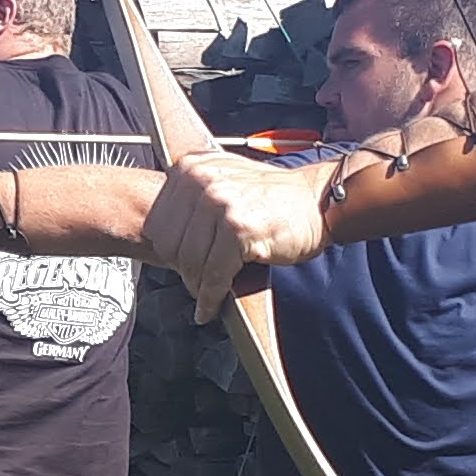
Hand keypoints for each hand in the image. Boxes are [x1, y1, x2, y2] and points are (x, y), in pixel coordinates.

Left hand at [144, 151, 334, 314]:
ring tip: (208, 294)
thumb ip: (192, 197)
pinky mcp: (237, 230)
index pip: (158, 224)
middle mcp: (202, 181)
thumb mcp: (224, 180)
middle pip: (169, 246)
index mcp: (191, 167)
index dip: (170, 251)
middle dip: (182, 270)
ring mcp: (220, 204)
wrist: (317, 201)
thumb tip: (161, 236)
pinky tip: (212, 308)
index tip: (183, 264)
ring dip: (198, 287)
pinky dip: (211, 298)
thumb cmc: (275, 197)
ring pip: (189, 263)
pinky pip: (213, 276)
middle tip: (198, 282)